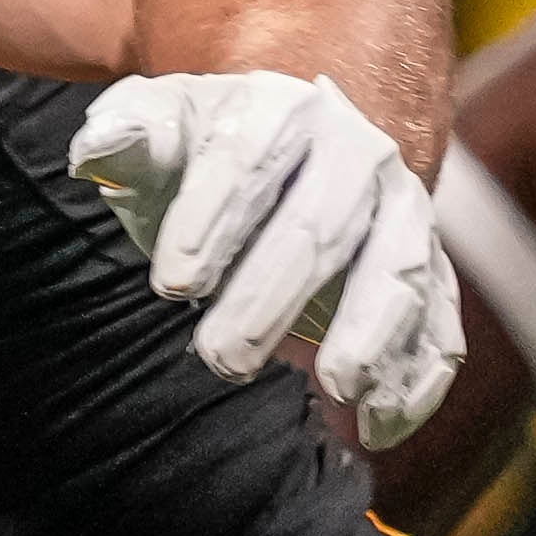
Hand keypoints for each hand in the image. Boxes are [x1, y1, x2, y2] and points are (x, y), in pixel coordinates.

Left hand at [71, 70, 461, 448]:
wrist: (300, 140)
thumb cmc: (207, 148)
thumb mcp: (164, 130)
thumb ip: (129, 136)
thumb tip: (97, 147)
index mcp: (281, 110)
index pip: (246, 159)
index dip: (212, 219)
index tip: (173, 283)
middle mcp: (355, 155)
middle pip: (320, 226)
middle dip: (270, 295)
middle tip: (219, 358)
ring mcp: (402, 210)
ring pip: (398, 270)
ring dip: (369, 332)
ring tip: (336, 385)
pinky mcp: (426, 266)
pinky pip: (438, 321)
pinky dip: (419, 375)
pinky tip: (381, 426)